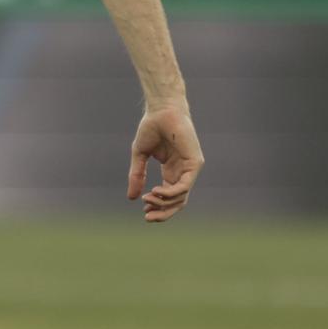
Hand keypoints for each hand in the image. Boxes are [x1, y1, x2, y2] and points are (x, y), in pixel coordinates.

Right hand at [128, 104, 202, 221]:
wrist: (161, 111)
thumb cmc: (151, 128)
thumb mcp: (140, 156)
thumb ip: (137, 176)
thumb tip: (132, 198)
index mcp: (172, 171)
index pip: (169, 196)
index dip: (157, 206)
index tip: (143, 210)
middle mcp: (183, 172)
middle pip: (178, 202)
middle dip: (163, 212)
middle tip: (148, 218)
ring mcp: (191, 168)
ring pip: (181, 197)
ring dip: (163, 202)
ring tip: (148, 199)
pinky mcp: (195, 163)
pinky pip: (184, 185)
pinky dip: (170, 192)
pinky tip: (156, 191)